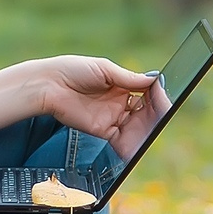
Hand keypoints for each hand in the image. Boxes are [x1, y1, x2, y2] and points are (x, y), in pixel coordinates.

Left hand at [30, 54, 169, 159]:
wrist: (49, 86)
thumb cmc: (73, 70)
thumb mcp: (105, 69)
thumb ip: (129, 78)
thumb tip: (154, 79)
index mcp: (123, 85)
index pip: (147, 92)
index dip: (157, 94)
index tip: (162, 93)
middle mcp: (120, 102)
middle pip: (145, 112)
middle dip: (156, 113)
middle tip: (163, 113)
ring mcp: (112, 117)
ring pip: (137, 127)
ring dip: (148, 128)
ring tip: (156, 128)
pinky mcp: (103, 131)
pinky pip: (122, 141)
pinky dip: (133, 144)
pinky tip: (142, 143)